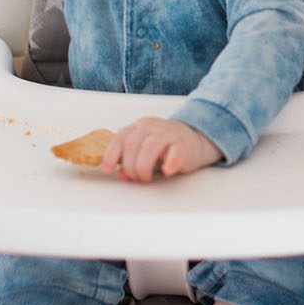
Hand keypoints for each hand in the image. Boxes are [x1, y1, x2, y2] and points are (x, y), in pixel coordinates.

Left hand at [101, 118, 220, 183]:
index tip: (108, 169)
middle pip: (133, 143)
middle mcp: (151, 127)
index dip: (111, 154)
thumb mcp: (144, 152)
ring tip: (146, 177)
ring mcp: (168, 134)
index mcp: (139, 127)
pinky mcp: (183, 145)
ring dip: (143, 167)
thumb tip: (120, 174)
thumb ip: (130, 161)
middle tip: (135, 178)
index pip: (120, 137)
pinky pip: (175, 151)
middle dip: (130, 166)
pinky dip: (169, 163)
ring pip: (150, 146)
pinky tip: (166, 171)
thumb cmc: (165, 147)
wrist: (195, 139)